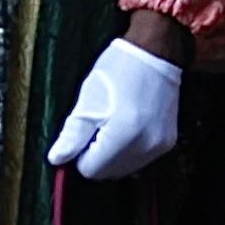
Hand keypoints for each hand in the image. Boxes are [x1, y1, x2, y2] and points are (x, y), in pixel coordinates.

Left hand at [42, 36, 186, 182]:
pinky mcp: (167, 142)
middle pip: (108, 173)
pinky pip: (140, 159)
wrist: (156, 51)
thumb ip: (73, 134)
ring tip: (114, 122)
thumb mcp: (89, 98)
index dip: (80, 153)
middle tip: (97, 124)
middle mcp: (145, 146)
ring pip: (124, 169)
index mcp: (123, 136)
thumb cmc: (120, 68)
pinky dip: (129, 149)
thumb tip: (57, 158)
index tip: (83, 132)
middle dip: (97, 155)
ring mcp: (159, 146)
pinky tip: (128, 125)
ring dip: (113, 154)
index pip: (90, 169)